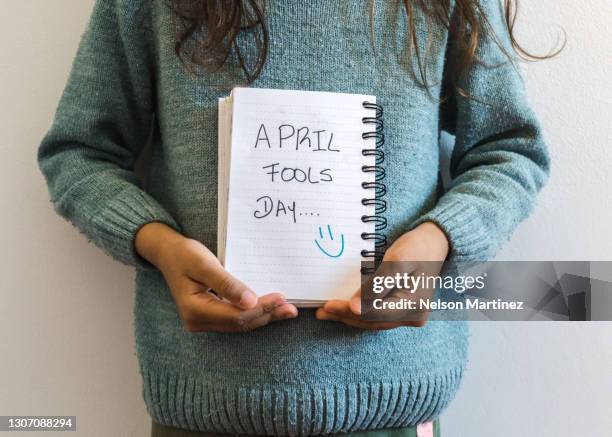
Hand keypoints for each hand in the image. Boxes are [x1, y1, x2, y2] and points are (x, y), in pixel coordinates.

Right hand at [135, 222, 297, 332]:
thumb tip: (250, 301)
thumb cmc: (184, 254)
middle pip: (239, 323)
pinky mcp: (210, 316)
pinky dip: (254, 314)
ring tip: (287, 310)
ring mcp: (203, 322)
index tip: (281, 299)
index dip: (260, 309)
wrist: (168, 253)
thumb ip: (226, 283)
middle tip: (291, 308)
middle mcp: (197, 321)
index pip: (235, 315)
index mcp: (194, 310)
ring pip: (239, 324)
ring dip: (264, 317)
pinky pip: (235, 319)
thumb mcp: (204, 264)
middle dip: (267, 315)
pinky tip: (270, 308)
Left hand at [315, 221, 448, 329]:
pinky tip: (345, 309)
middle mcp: (413, 317)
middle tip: (321, 311)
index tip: (328, 305)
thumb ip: (377, 285)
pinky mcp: (404, 311)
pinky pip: (378, 316)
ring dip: (350, 317)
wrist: (437, 242)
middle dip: (345, 316)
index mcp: (413, 306)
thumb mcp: (397, 260)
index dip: (349, 311)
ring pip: (373, 321)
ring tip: (327, 313)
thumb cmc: (418, 247)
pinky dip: (361, 313)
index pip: (373, 314)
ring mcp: (410, 316)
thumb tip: (355, 307)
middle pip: (372, 321)